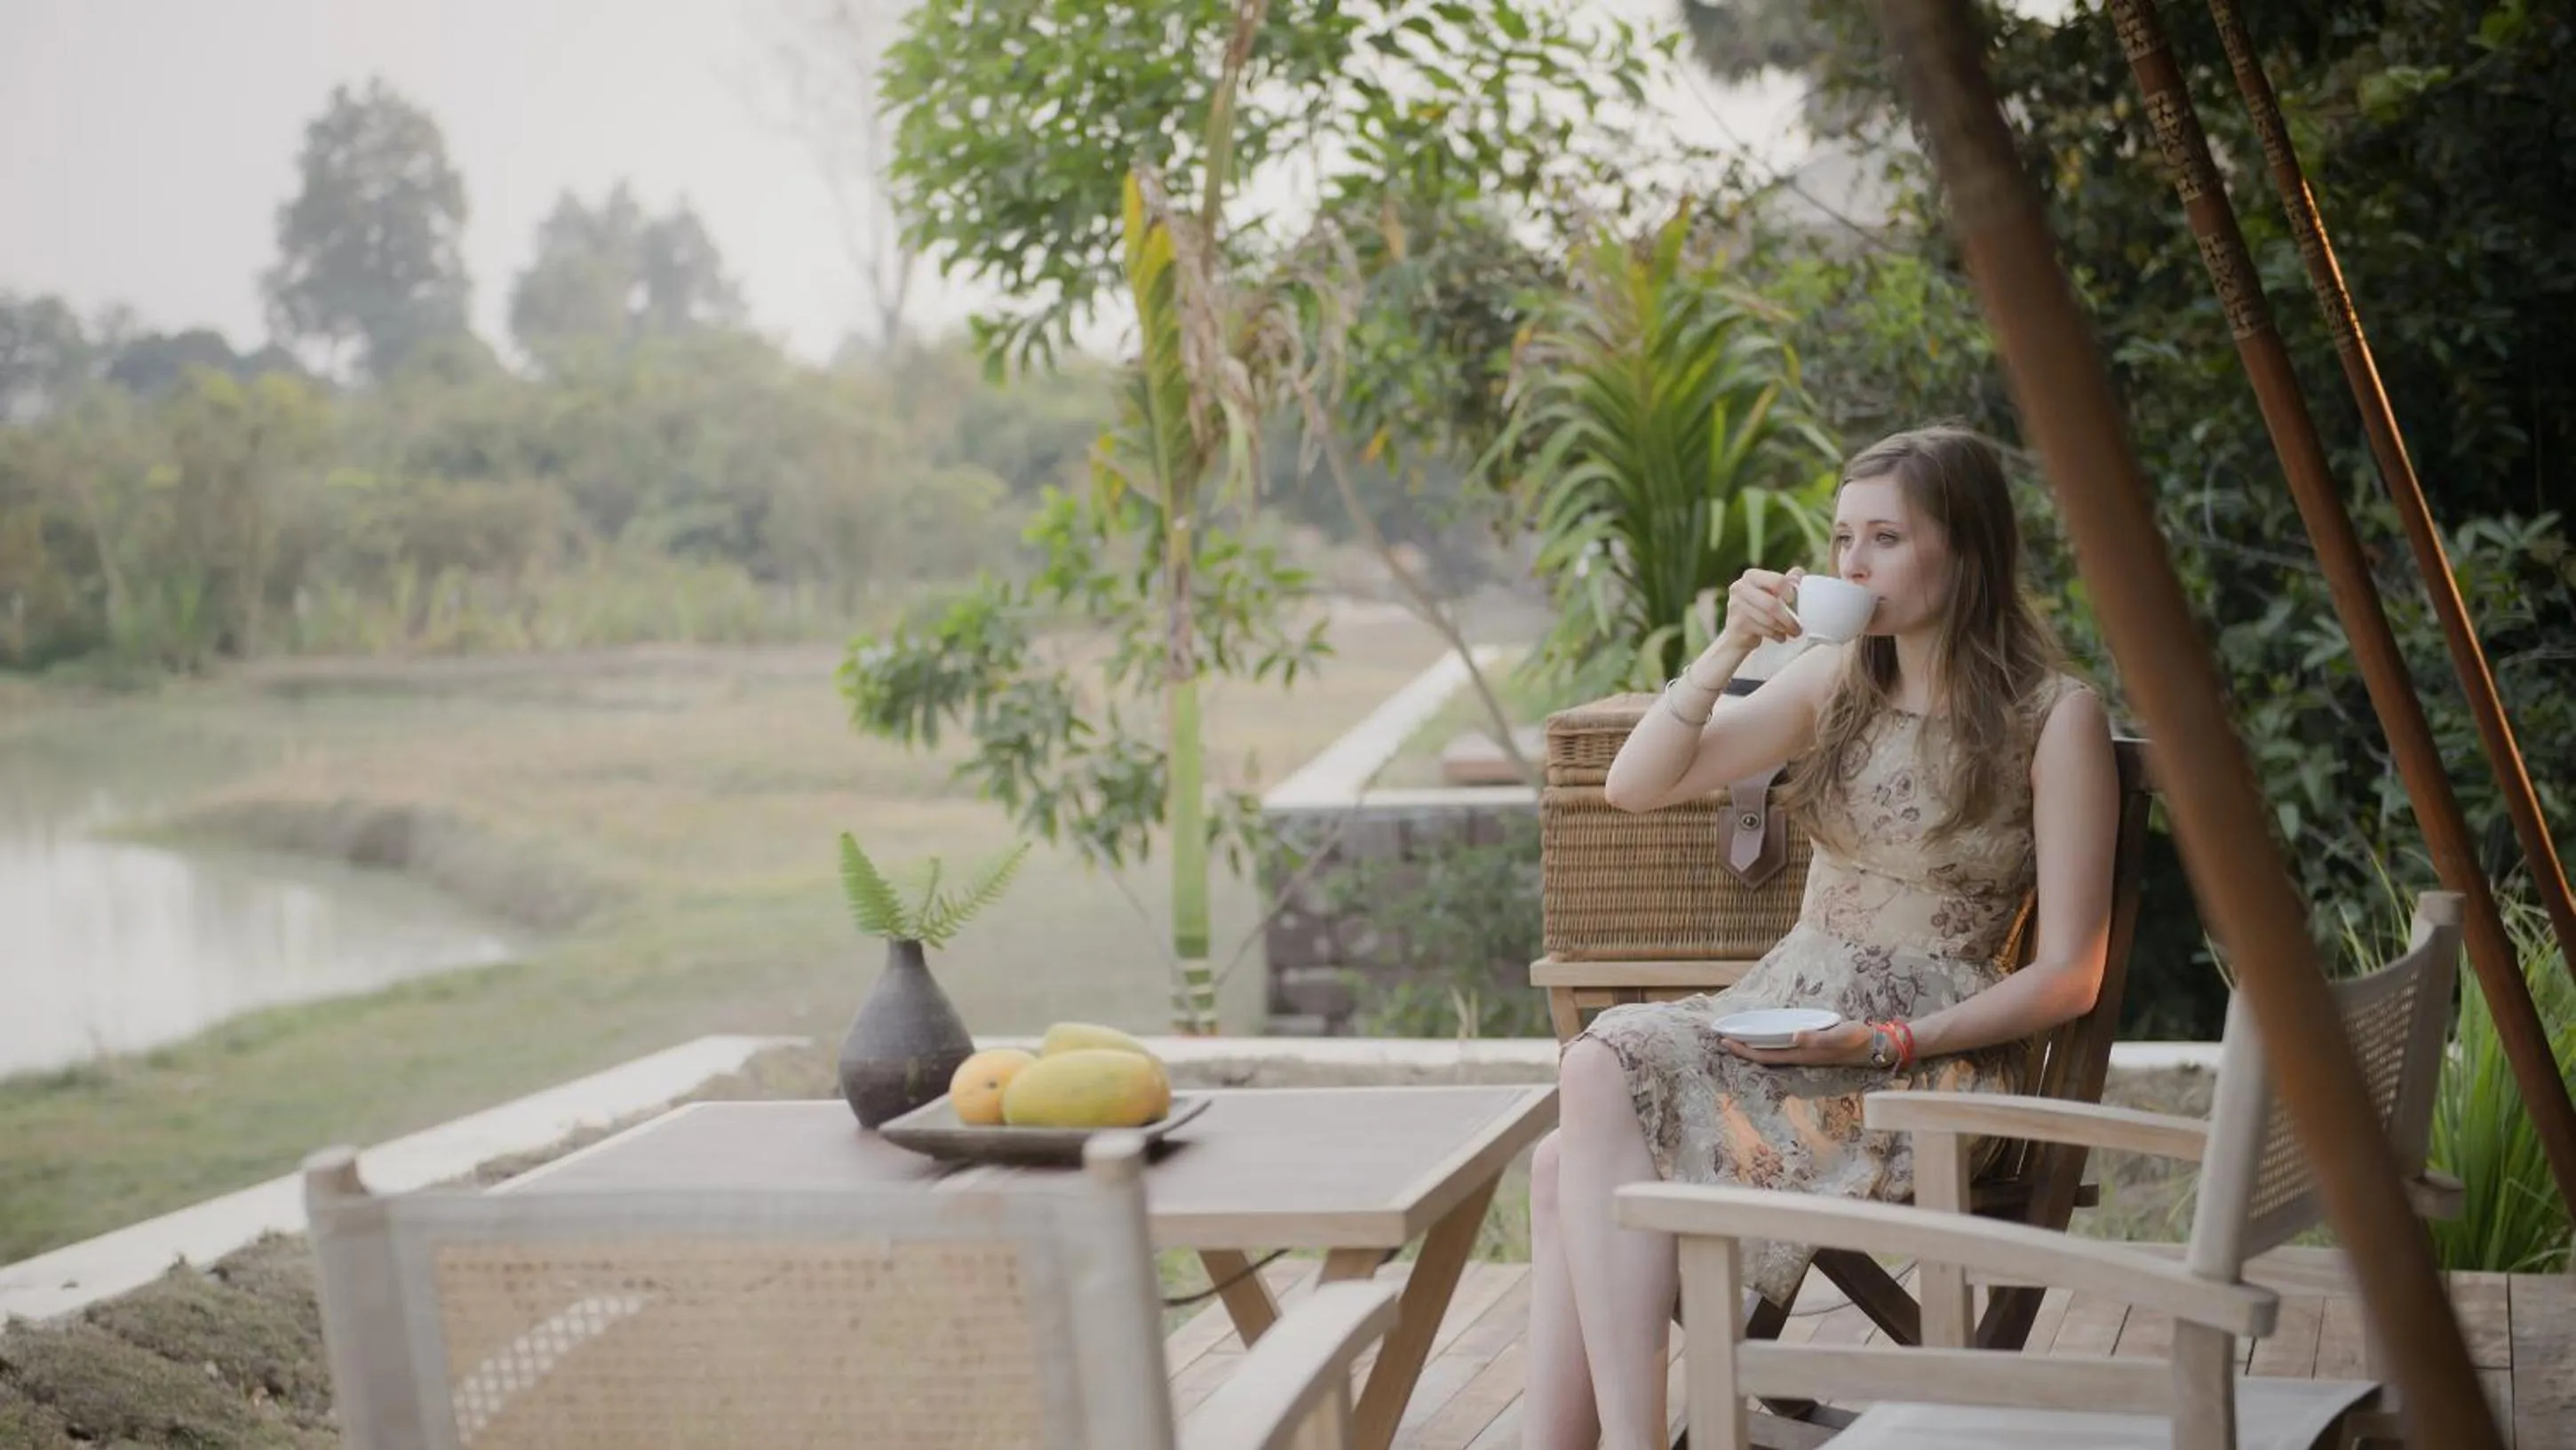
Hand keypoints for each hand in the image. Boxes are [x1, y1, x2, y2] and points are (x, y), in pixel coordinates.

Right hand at [1717, 566, 1805, 651]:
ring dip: (1784, 628)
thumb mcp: (1771, 592)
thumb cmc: (1758, 607)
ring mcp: (1736, 606)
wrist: (1738, 632)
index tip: (1794, 601)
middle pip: (1772, 604)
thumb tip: (1799, 572)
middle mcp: (1740, 588)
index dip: (1790, 593)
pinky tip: (1780, 637)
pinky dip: (1775, 635)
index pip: (1778, 581)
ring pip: (1769, 619)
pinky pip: (1763, 630)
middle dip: (1788, 618)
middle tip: (1798, 627)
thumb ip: (1785, 581)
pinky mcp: (1737, 624)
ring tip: (1792, 632)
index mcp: (1751, 576)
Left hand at [1724, 1020, 1877, 1066]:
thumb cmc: (1858, 1039)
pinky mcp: (1813, 1047)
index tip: (1725, 1042)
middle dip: (1743, 1050)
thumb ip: (1818, 1037)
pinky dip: (1770, 1041)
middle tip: (1722, 1039)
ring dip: (1754, 1047)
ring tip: (1739, 1038)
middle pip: (1765, 1056)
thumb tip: (1795, 1036)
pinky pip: (1783, 1046)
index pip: (1766, 1055)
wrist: (1878, 1045)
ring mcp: (1807, 1053)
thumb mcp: (1840, 1036)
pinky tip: (1768, 1034)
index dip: (1744, 1050)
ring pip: (1773, 1052)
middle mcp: (1801, 1056)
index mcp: (1803, 1055)